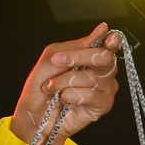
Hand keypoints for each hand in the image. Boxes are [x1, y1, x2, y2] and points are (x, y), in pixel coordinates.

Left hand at [8, 23, 122, 144]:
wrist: (32, 115)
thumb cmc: (40, 88)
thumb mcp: (51, 59)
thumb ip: (75, 46)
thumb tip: (102, 30)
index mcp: (92, 56)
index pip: (109, 44)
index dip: (112, 40)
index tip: (108, 38)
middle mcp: (103, 71)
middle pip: (104, 58)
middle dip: (77, 58)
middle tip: (57, 62)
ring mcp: (105, 88)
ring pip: (94, 77)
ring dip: (66, 81)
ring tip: (53, 87)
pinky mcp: (103, 105)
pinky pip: (91, 94)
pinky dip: (71, 95)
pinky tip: (64, 99)